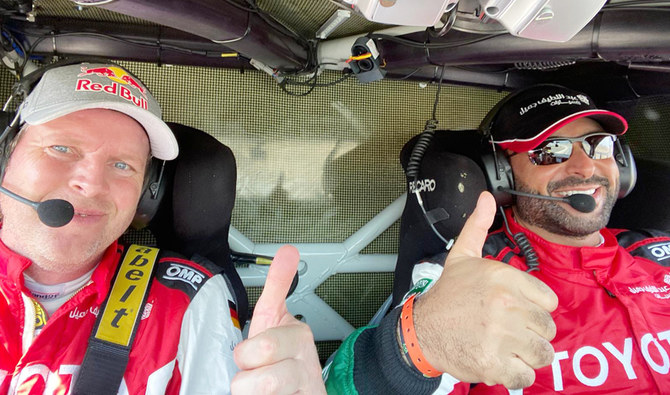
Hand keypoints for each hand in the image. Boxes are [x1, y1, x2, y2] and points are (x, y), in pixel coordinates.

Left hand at [232, 245, 324, 394]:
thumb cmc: (281, 359)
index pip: (265, 344)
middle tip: (252, 372)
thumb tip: (288, 251)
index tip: (250, 357)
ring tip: (260, 389)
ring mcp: (306, 387)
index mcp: (298, 336)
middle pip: (262, 374)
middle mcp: (307, 365)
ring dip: (251, 393)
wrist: (297, 392)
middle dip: (246, 376)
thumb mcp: (273, 318)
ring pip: (263, 391)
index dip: (248, 354)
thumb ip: (278, 285)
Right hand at [413, 192, 557, 388]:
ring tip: (507, 347)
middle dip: (530, 332)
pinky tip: (500, 361)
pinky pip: (526, 375)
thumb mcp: (462, 256)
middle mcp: (505, 305)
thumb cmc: (447, 296)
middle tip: (508, 330)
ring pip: (542, 352)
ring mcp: (501, 335)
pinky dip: (516, 373)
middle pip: (547, 328)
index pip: (549, 301)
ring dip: (527, 354)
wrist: (422, 330)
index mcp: (504, 277)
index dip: (533, 308)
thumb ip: (478, 226)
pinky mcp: (495, 363)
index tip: (514, 310)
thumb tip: (486, 197)